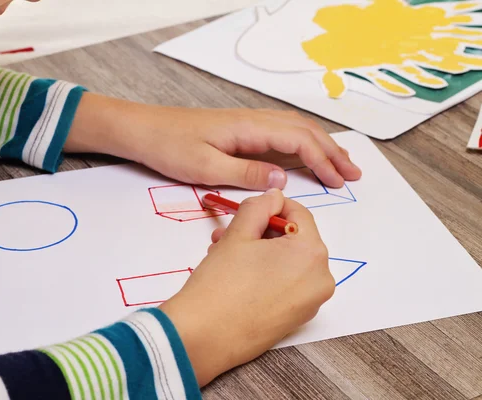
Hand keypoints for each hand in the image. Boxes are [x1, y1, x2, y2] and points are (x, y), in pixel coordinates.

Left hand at [64, 93, 360, 189]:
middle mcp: (253, 121)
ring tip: (341, 165)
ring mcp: (248, 124)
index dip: (323, 161)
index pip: (298, 140)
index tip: (339, 182)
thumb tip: (283, 181)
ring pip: (295, 131)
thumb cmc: (169, 146)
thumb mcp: (205, 166)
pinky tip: (307, 158)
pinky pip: (280, 135)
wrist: (143, 129)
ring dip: (321, 147)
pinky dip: (301, 146)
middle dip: (332, 152)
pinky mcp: (241, 131)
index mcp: (249, 127)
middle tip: (353, 174)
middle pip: (304, 131)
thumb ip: (246, 173)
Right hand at [159, 189, 335, 385]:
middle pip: (293, 240)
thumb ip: (259, 207)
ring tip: (224, 254)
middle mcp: (320, 279)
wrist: (205, 336)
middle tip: (229, 232)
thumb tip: (273, 197)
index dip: (272, 205)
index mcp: (311, 253)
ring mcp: (310, 302)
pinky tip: (236, 275)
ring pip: (287, 263)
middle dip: (260, 232)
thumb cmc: (221, 284)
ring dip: (258, 253)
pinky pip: (286, 285)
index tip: (252, 207)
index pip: (299, 215)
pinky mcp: (296, 319)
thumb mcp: (238, 234)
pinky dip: (266, 274)